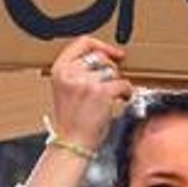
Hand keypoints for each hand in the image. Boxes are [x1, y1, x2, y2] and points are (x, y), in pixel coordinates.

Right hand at [30, 37, 134, 186]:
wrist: (72, 143)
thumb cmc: (72, 119)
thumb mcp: (66, 88)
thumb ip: (78, 71)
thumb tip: (107, 56)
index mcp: (59, 69)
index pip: (82, 43)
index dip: (101, 45)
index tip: (114, 53)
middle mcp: (70, 73)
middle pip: (101, 57)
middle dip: (111, 69)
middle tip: (112, 83)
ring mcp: (85, 82)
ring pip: (113, 71)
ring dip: (119, 82)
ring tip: (116, 95)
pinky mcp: (101, 93)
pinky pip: (123, 83)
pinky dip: (128, 91)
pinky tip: (124, 99)